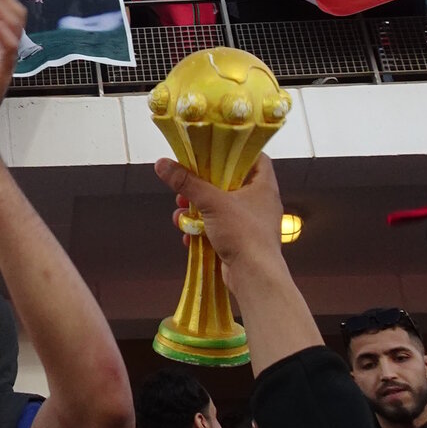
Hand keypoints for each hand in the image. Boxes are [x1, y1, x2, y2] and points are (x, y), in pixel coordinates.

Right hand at [153, 152, 285, 267]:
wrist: (254, 276)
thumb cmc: (243, 233)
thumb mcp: (212, 202)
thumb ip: (187, 183)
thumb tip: (162, 164)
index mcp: (264, 186)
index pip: (255, 158)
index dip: (236, 152)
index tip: (214, 151)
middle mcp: (260, 202)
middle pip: (230, 183)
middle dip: (204, 186)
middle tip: (186, 187)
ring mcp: (250, 223)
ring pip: (220, 208)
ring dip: (197, 210)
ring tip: (181, 213)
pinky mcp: (240, 241)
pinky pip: (218, 228)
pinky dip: (202, 230)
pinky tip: (188, 234)